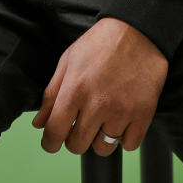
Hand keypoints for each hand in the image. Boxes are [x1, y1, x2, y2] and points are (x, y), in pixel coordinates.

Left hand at [32, 17, 167, 155]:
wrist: (136, 33)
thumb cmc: (98, 45)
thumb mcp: (67, 62)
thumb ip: (51, 94)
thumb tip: (39, 123)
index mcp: (74, 90)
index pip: (55, 131)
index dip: (49, 142)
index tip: (49, 144)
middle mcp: (97, 105)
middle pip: (77, 145)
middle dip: (73, 139)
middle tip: (76, 126)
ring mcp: (122, 112)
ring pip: (103, 148)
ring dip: (98, 139)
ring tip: (100, 119)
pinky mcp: (143, 116)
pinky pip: (128, 145)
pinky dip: (123, 137)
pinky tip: (119, 119)